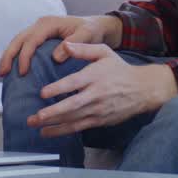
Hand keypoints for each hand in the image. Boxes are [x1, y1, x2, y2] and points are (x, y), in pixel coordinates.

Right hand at [0, 15, 122, 76]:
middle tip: (2, 73)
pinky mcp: (39, 37)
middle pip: (19, 39)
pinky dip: (16, 56)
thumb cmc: (91, 30)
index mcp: (49, 23)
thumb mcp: (87, 35)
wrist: (95, 26)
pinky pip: (24, 45)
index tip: (23, 72)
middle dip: (9, 56)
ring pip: (18, 42)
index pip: (31, 39)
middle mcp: (41, 25)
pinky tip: (13, 70)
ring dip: (9, 56)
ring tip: (2, 74)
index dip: (25, 56)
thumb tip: (56, 58)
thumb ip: (73, 44)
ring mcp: (38, 30)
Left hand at [26, 42, 177, 137]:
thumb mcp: (104, 52)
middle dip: (52, 113)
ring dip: (53, 124)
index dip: (58, 89)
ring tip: (36, 126)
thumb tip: (65, 45)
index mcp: (95, 76)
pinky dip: (63, 131)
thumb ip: (84, 48)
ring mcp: (97, 110)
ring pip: (73, 119)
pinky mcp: (99, 120)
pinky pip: (79, 127)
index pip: (74, 83)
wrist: (142, 89)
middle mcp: (95, 94)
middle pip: (72, 105)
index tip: (43, 93)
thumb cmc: (120, 69)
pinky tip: (49, 132)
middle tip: (36, 117)